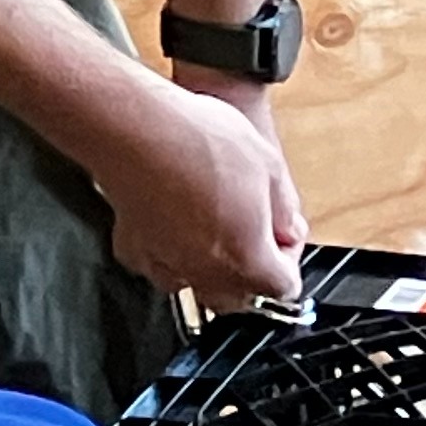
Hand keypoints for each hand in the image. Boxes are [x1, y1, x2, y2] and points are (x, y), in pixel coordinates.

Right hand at [85, 73, 305, 310]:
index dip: (290, 257)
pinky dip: (174, 251)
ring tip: (215, 220)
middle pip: (241, 297)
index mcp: (247, 259)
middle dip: (252, 269)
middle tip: (253, 227)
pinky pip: (163, 265)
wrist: (135, 128)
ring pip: (199, 285)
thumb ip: (286, 212)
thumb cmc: (200, 142)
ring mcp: (165, 266)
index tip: (283, 232)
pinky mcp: (134, 251)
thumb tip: (289, 231)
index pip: (284, 288)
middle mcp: (205, 273)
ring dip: (214, 265)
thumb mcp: (270, 167)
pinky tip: (178, 218)